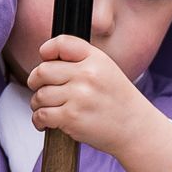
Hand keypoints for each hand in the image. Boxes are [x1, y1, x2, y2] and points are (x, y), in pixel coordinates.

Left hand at [26, 33, 171, 171]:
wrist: (135, 128)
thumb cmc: (118, 101)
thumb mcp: (106, 69)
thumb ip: (80, 61)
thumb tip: (45, 59)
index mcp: (95, 59)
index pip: (61, 43)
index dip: (47, 51)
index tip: (45, 59)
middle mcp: (86, 75)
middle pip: (42, 70)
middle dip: (35, 81)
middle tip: (39, 88)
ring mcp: (78, 97)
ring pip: (40, 95)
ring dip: (37, 103)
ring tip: (46, 108)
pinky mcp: (71, 118)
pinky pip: (41, 115)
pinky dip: (38, 120)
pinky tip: (45, 122)